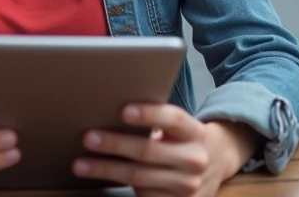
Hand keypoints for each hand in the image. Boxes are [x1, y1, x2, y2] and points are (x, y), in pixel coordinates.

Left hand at [73, 105, 258, 196]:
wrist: (218, 164)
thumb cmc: (184, 139)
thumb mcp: (180, 127)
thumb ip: (157, 122)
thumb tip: (112, 114)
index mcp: (195, 133)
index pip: (173, 119)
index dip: (149, 114)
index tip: (122, 110)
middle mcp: (195, 160)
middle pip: (149, 151)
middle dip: (115, 145)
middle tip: (88, 137)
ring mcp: (188, 187)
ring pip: (140, 178)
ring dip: (107, 171)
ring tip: (81, 164)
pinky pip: (143, 196)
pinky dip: (119, 187)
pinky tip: (100, 181)